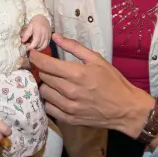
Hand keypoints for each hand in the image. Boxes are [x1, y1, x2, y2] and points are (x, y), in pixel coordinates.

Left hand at [21, 15, 50, 50]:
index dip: (31, 47)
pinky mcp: (50, 37)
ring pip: (43, 46)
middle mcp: (44, 35)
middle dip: (34, 48)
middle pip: (39, 45)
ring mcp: (48, 36)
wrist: (43, 18)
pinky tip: (38, 46)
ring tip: (33, 47)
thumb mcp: (29, 26)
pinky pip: (46, 45)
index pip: (35, 42)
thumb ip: (26, 34)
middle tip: (29, 47)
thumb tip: (22, 41)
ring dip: (38, 48)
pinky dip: (42, 47)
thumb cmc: (35, 22)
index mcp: (38, 32)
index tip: (26, 48)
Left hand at [29, 33, 154, 138]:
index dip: (35, 57)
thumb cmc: (112, 81)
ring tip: (56, 82)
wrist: (125, 108)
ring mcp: (68, 107)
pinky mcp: (68, 119)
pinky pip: (48, 108)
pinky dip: (50, 100)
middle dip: (44, 69)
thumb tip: (55, 37)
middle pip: (43, 77)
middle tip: (50, 67)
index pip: (46, 64)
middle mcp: (70, 91)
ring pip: (43, 92)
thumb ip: (74, 47)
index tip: (32, 53)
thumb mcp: (97, 59)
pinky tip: (58, 95)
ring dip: (46, 85)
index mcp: (77, 73)